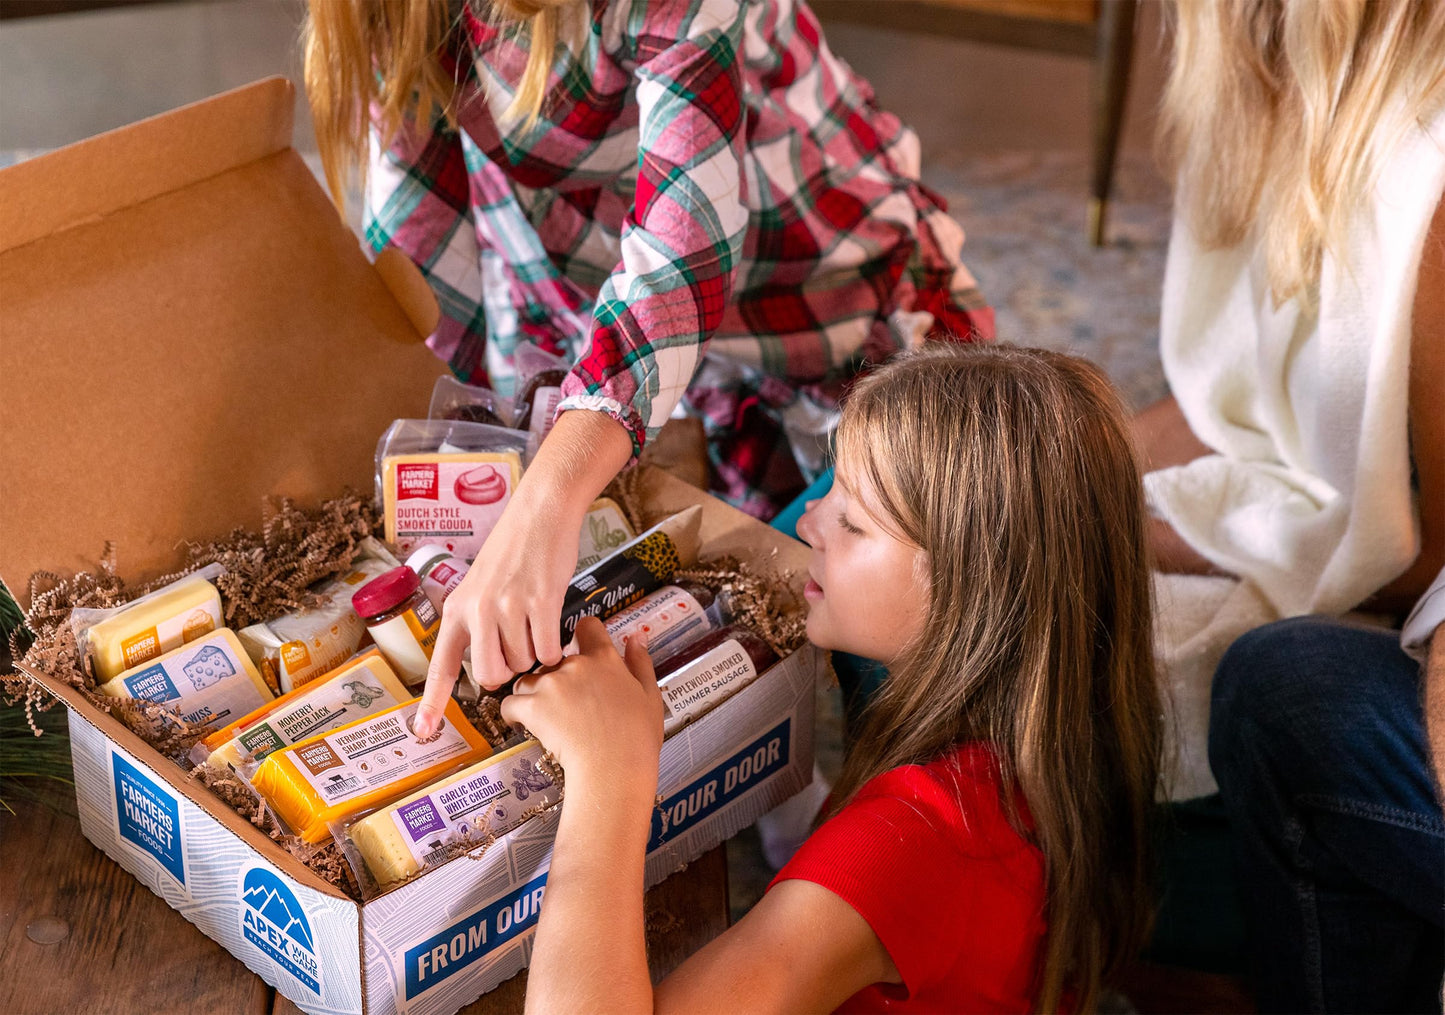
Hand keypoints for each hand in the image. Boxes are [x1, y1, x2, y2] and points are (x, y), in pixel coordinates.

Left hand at [414, 486, 584, 733]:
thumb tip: (491, 666)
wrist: (541, 511)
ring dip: (536, 655)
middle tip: (520, 654)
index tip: (422, 732)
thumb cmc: (515, 549)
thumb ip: (478, 622)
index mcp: (458, 609)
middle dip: (509, 675)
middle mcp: (478, 610)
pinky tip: (556, 629)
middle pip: (490, 675)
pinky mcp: (541, 601)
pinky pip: (548, 649)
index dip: (432, 702)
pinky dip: (556, 649)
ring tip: (538, 624)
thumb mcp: (481, 585)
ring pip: (524, 663)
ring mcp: (508, 606)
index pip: (442, 665)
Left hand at [500, 616, 663, 795]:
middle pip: (554, 659)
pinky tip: (522, 724)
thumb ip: (641, 662)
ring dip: (532, 693)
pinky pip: (511, 703)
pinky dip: (513, 713)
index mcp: (605, 659)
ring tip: (544, 716)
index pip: (587, 627)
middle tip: (565, 703)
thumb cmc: (637, 738)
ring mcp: (552, 685)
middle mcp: (576, 665)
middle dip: (556, 677)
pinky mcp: (533, 707)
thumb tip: (636, 637)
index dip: (582, 636)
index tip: (579, 650)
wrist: (615, 768)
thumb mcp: (650, 696)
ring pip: (529, 679)